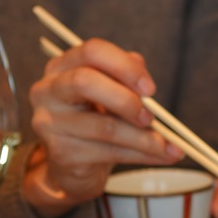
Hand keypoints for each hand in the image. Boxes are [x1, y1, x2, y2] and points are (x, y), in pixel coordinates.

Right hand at [24, 38, 182, 217]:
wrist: (74, 166)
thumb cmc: (96, 121)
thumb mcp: (111, 95)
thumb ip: (126, 80)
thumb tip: (144, 77)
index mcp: (62, 66)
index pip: (92, 51)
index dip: (125, 66)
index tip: (151, 89)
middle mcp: (48, 90)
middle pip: (85, 82)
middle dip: (126, 100)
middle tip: (151, 117)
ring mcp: (50, 123)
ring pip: (104, 127)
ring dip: (144, 138)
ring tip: (169, 146)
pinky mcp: (62, 153)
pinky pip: (110, 152)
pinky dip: (142, 155)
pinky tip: (160, 156)